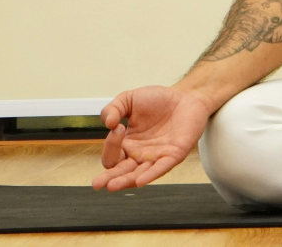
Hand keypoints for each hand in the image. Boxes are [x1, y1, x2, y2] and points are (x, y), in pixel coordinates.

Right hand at [91, 86, 210, 190]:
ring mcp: (156, 157)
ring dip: (125, 181)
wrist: (185, 95)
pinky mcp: (173, 155)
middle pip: (120, 172)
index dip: (110, 145)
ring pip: (138, 174)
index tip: (117, 127)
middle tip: (96, 184)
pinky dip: (150, 175)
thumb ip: (113, 108)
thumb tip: (107, 123)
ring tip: (112, 186)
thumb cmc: (156, 100)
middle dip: (108, 178)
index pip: (112, 154)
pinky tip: (140, 181)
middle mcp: (139, 155)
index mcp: (126, 144)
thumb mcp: (128, 99)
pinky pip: (161, 168)